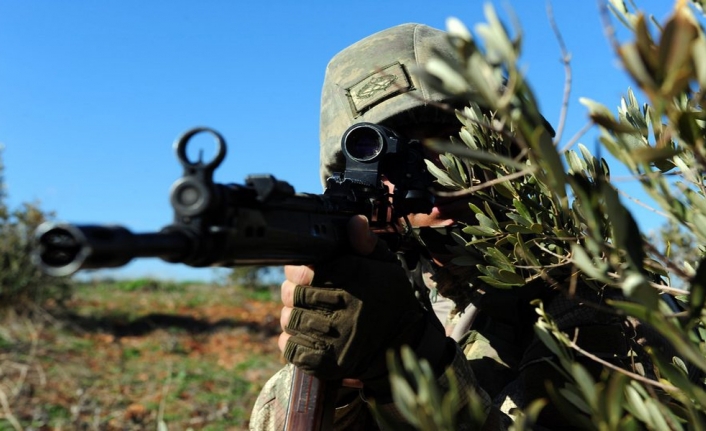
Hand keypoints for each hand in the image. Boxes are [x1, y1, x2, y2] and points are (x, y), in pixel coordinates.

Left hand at [278, 215, 426, 381]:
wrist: (403, 344)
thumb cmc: (390, 299)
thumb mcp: (386, 266)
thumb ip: (367, 244)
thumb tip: (355, 221)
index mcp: (356, 279)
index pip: (306, 270)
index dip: (296, 270)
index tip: (300, 271)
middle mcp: (345, 307)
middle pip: (293, 294)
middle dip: (293, 292)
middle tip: (302, 293)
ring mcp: (335, 338)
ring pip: (289, 320)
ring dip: (293, 316)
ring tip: (307, 314)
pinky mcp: (327, 363)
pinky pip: (290, 347)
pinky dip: (292, 341)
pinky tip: (308, 336)